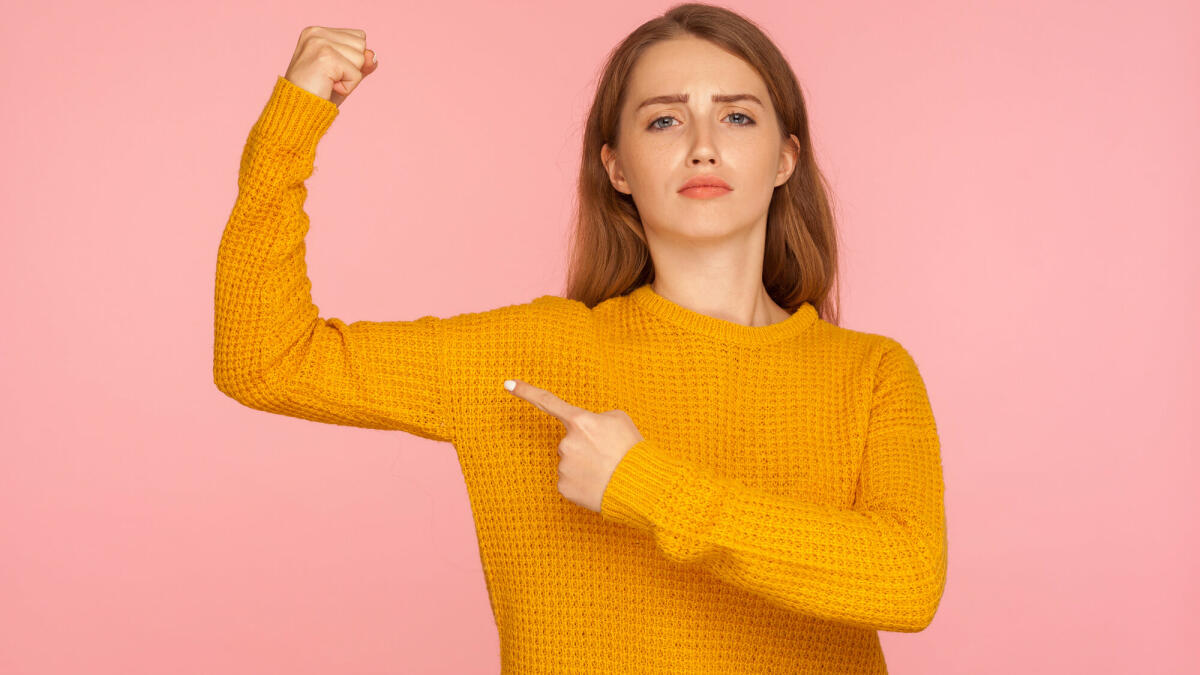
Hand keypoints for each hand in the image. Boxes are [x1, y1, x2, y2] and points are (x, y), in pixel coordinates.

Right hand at [283, 26, 378, 106]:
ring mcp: (320, 42)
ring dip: (349, 78)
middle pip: (361, 45)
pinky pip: (356, 74)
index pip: (358, 37)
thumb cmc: (317, 94)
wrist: (296, 111)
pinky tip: (327, 87)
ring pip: (361, 59)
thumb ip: (361, 63)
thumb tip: (372, 55)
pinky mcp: (326, 57)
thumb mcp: (343, 75)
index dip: (351, 60)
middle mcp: (316, 33)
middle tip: (328, 78)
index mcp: (317, 32)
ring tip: (327, 82)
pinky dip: (347, 87)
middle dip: (352, 67)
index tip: (329, 70)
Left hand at [504, 379, 643, 512]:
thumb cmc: (632, 450)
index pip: (547, 401)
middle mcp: (565, 443)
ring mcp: (562, 467)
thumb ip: (596, 419)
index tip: (507, 383)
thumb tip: (585, 430)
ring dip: (584, 465)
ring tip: (606, 470)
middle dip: (585, 446)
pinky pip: (569, 480)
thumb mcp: (619, 420)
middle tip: (607, 455)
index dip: (526, 391)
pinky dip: (582, 482)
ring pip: (569, 461)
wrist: (640, 486)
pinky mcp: (563, 488)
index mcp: (579, 421)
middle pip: (568, 441)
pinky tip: (597, 483)